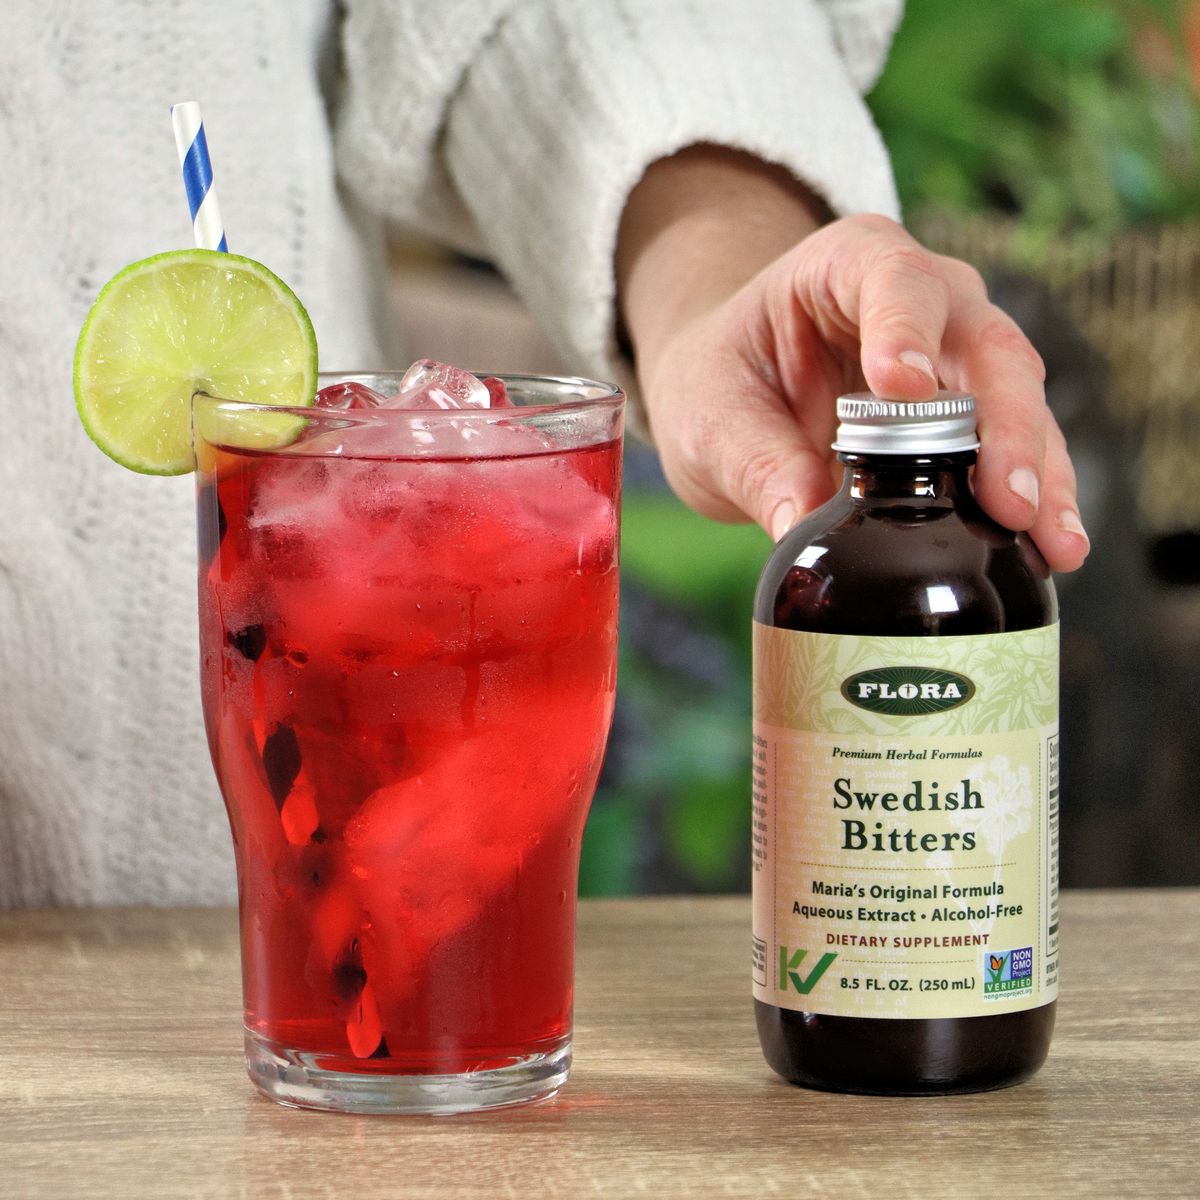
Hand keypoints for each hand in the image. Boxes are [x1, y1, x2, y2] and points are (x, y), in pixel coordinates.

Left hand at [616, 147, 1088, 571]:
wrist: (731, 394)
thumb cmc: (718, 381)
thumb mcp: (711, 417)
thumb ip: (754, 463)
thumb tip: (802, 525)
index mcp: (847, 265)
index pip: (894, 279)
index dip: (907, 329)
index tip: (905, 388)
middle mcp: (922, 297)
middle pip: (985, 344)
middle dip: (1006, 423)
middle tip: (1007, 498)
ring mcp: (955, 353)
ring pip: (1017, 399)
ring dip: (1037, 471)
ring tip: (1054, 541)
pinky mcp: (968, 413)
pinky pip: (1012, 447)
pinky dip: (1033, 496)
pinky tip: (1051, 549)